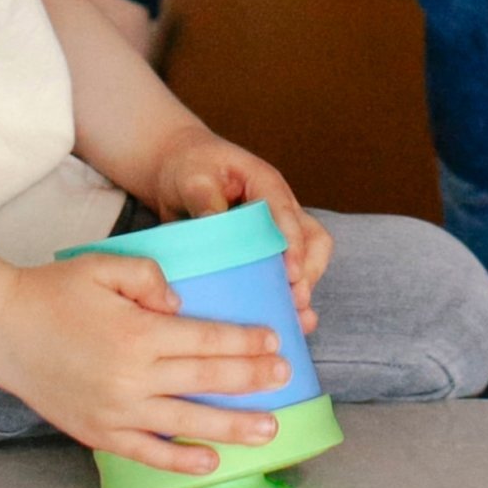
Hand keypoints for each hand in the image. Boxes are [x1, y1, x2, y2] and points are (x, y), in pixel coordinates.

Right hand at [0, 253, 287, 473]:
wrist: (0, 329)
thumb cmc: (51, 293)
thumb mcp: (101, 266)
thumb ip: (149, 277)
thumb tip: (182, 305)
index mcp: (137, 332)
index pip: (207, 339)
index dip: (245, 341)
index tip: (273, 340)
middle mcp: (132, 376)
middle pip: (208, 380)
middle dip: (253, 378)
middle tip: (286, 376)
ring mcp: (117, 410)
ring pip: (188, 422)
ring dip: (234, 425)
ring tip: (270, 428)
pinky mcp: (99, 432)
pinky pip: (148, 453)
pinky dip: (181, 461)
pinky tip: (210, 461)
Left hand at [149, 124, 332, 333]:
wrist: (175, 173)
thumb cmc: (188, 168)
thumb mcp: (193, 178)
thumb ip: (205, 199)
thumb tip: (215, 223)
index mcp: (265, 184)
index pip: (287, 214)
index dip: (294, 245)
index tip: (292, 275)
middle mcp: (279, 210)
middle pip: (312, 239)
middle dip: (309, 271)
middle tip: (295, 300)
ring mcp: (274, 232)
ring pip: (305, 260)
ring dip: (302, 288)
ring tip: (296, 318)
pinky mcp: (262, 252)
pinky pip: (281, 274)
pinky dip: (283, 296)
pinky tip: (281, 319)